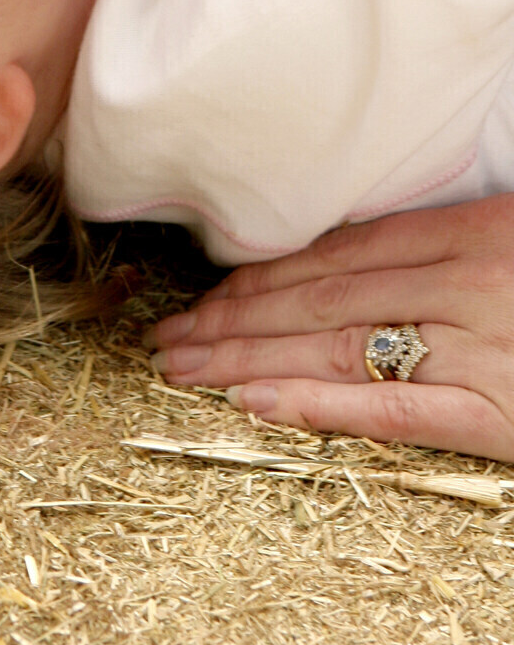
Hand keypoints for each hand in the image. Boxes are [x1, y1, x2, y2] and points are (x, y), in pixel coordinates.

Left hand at [146, 197, 513, 461]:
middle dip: (233, 320)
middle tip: (164, 340)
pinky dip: (317, 404)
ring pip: (337, 347)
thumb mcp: (508, 236)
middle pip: (318, 298)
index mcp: (464, 232)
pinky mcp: (501, 412)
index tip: (203, 294)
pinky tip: (255, 402)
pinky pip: (394, 409)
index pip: (334, 255)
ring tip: (182, 369)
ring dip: (248, 359)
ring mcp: (477, 345)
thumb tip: (360, 263)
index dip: (260, 277)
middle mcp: (458, 282)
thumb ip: (440, 244)